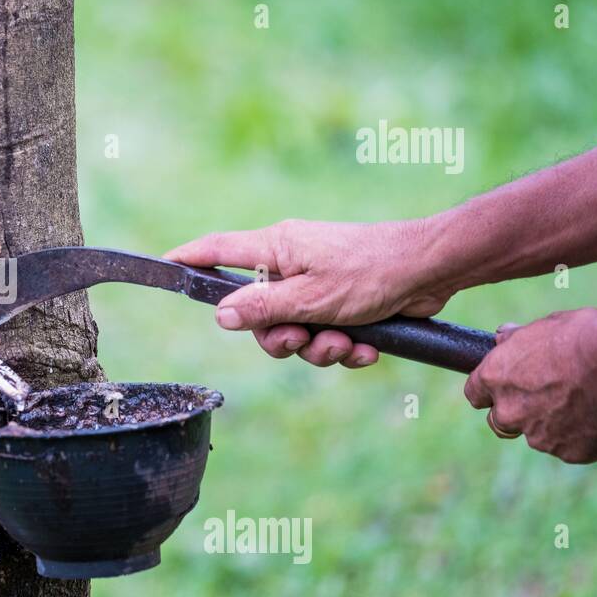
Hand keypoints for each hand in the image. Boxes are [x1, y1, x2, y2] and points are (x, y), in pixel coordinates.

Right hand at [166, 218, 455, 367]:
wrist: (433, 272)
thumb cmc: (372, 272)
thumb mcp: (310, 298)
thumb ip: (262, 307)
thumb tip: (220, 313)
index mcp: (277, 248)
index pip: (218, 250)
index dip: (189, 259)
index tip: (163, 264)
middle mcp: (292, 263)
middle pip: (257, 312)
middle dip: (280, 338)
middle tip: (302, 341)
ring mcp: (317, 282)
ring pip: (293, 330)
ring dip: (318, 348)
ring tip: (345, 343)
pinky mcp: (341, 301)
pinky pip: (323, 334)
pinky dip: (343, 347)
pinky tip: (366, 348)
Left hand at [464, 308, 596, 463]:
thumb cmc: (585, 339)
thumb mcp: (547, 327)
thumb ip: (519, 339)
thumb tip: (503, 337)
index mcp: (495, 378)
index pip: (474, 392)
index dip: (488, 389)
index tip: (500, 385)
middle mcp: (509, 411)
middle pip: (499, 421)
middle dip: (514, 412)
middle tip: (540, 398)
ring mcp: (538, 436)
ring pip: (536, 434)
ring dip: (549, 423)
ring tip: (579, 402)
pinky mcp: (568, 452)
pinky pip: (568, 445)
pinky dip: (578, 435)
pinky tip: (595, 415)